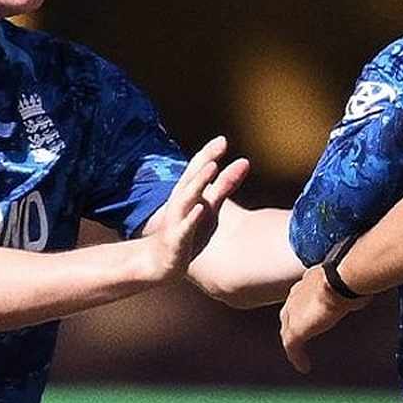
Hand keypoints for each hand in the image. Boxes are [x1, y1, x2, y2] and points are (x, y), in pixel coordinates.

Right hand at [143, 136, 249, 282]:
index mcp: (189, 194)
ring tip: (212, 167)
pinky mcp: (176, 240)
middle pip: (192, 177)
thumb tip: (245, 162)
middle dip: (205, 160)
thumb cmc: (185, 231)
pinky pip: (184, 228)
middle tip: (221, 143)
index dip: (209, 153)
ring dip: (198, 182)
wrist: (157, 263)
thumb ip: (224, 185)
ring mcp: (177, 221)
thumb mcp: (208, 206)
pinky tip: (200, 208)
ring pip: (187, 198)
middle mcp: (181, 203)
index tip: (223, 139)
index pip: (197, 169)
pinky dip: (191, 217)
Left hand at [279, 265, 369, 372]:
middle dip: (292, 325)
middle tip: (301, 338)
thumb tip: (364, 291)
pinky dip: (297, 358)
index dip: (304, 307)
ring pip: (288, 332)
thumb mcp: (349, 280)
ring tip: (299, 356)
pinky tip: (304, 367)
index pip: (301, 297)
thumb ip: (350, 288)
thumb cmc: (350, 277)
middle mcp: (297, 296)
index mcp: (309, 282)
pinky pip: (292, 348)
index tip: (311, 315)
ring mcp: (293, 313)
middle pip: (289, 314)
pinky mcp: (296, 330)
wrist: (340, 281)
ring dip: (294, 344)